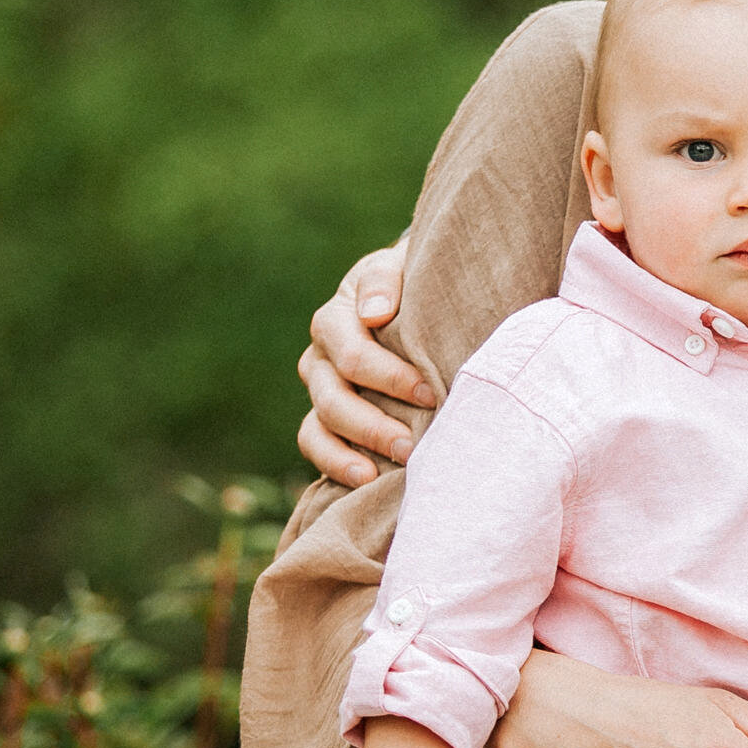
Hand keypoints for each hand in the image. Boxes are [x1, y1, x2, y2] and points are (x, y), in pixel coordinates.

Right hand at [295, 238, 433, 485]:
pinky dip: (335, 464)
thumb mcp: (404, 267)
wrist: (417, 298)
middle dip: (373, 425)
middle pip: (332, 397)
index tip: (430, 393)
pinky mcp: (327, 417)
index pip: (352, 354)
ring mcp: (321, 389)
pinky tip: (367, 480)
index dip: (390, 377)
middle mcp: (322, 356)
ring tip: (387, 471)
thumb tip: (374, 313)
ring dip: (352, 451)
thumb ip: (386, 280)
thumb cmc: (416, 284)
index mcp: (337, 318)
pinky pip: (316, 445)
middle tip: (414, 446)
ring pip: (319, 426)